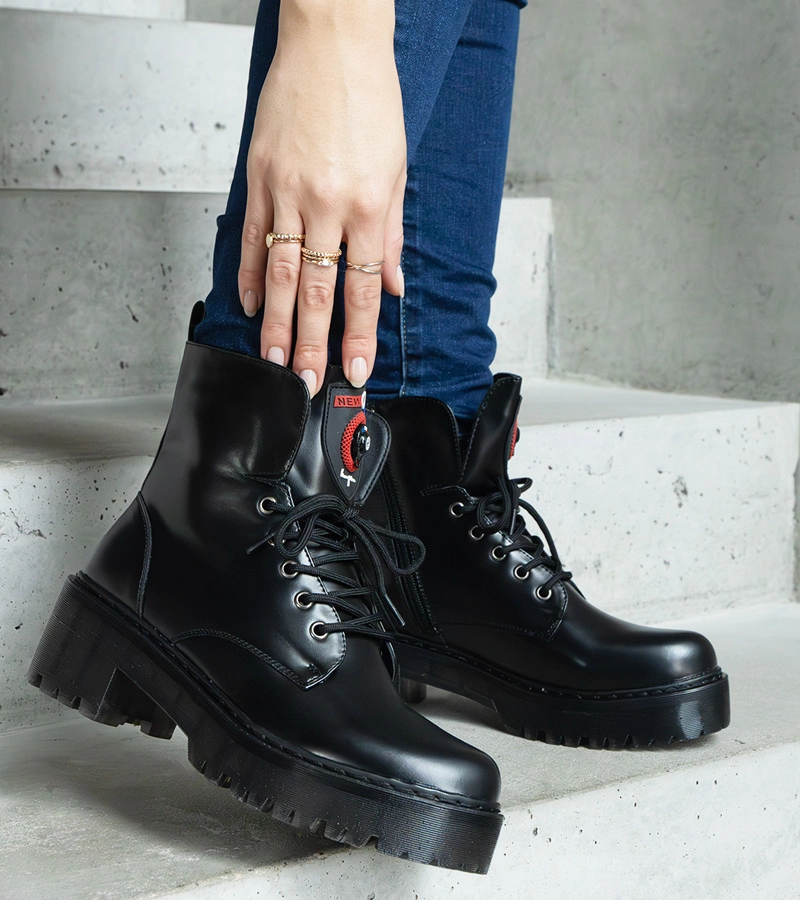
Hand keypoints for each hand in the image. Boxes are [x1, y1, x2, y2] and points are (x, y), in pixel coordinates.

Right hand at [238, 0, 405, 396]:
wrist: (333, 40)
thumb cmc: (370, 99)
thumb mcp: (398, 168)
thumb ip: (390, 234)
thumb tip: (390, 283)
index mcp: (369, 206)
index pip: (363, 289)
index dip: (359, 335)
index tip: (356, 369)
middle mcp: (327, 204)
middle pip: (315, 290)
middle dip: (310, 343)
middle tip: (304, 381)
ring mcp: (287, 191)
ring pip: (278, 271)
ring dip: (274, 321)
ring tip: (272, 358)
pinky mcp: (259, 176)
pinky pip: (250, 234)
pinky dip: (247, 272)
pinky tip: (248, 303)